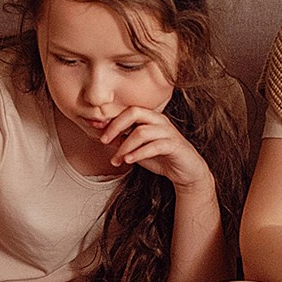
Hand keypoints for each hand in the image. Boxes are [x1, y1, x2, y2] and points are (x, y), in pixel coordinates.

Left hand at [98, 106, 212, 191]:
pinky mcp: (174, 145)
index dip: (110, 118)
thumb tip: (103, 136)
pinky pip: (154, 146)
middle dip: (116, 126)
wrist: (186, 170)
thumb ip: (123, 141)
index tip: (95, 128)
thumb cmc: (161, 157)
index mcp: (149, 118)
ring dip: (125, 146)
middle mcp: (158, 120)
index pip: (127, 110)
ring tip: (117, 159)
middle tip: (104, 140)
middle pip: (134, 112)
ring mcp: (167, 132)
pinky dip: (139, 153)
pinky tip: (129, 160)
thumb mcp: (137, 149)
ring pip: (142, 132)